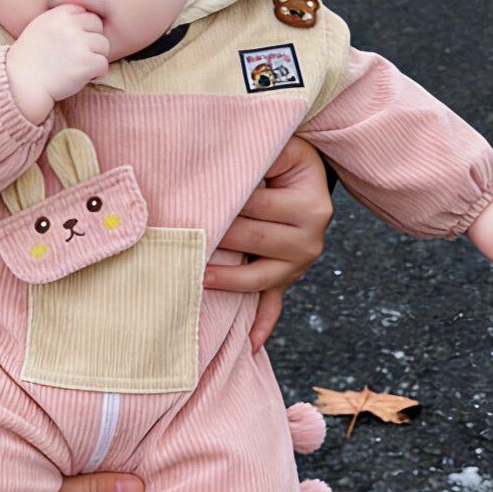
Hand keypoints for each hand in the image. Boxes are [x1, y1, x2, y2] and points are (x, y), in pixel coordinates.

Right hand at [6, 4, 110, 122]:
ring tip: (79, 67)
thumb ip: (60, 20)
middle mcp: (70, 26)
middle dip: (92, 42)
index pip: (86, 13)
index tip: (73, 43)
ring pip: (104, 46)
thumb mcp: (39, 28)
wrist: (21, 84)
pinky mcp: (87, 63)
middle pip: (98, 27)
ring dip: (95, 58)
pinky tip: (82, 78)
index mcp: (59, 15)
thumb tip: (84, 15)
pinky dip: (96, 74)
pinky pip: (104, 65)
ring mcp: (80, 44)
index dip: (83, 29)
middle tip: (79, 57)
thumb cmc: (29, 59)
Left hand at [203, 135, 333, 352]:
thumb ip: (259, 149)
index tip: (192, 198)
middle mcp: (311, 238)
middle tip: (180, 231)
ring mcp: (300, 264)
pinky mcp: (289, 279)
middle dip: (218, 235)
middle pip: (254, 240)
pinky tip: (247, 342)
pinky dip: (261, 324)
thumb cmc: (287, 161)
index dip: (224, 198)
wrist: (312, 180)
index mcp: (310, 205)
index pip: (257, 205)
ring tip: (195, 276)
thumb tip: (219, 154)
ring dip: (226, 279)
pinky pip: (273, 304)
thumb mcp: (284, 148)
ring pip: (258, 278)